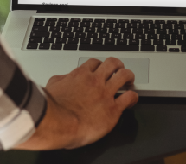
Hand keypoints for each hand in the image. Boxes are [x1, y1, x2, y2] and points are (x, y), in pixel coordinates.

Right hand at [17, 57, 137, 149]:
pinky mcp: (113, 109)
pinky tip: (133, 98)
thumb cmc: (53, 107)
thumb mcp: (53, 86)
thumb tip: (61, 79)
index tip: (101, 68)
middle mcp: (96, 80)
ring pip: (123, 76)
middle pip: (112, 64)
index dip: (99, 64)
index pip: (94, 63)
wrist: (59, 122)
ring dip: (128, 76)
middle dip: (117, 64)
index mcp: (81, 75)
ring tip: (130, 78)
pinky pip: (128, 98)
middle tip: (119, 67)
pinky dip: (133, 96)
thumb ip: (60, 80)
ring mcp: (106, 93)